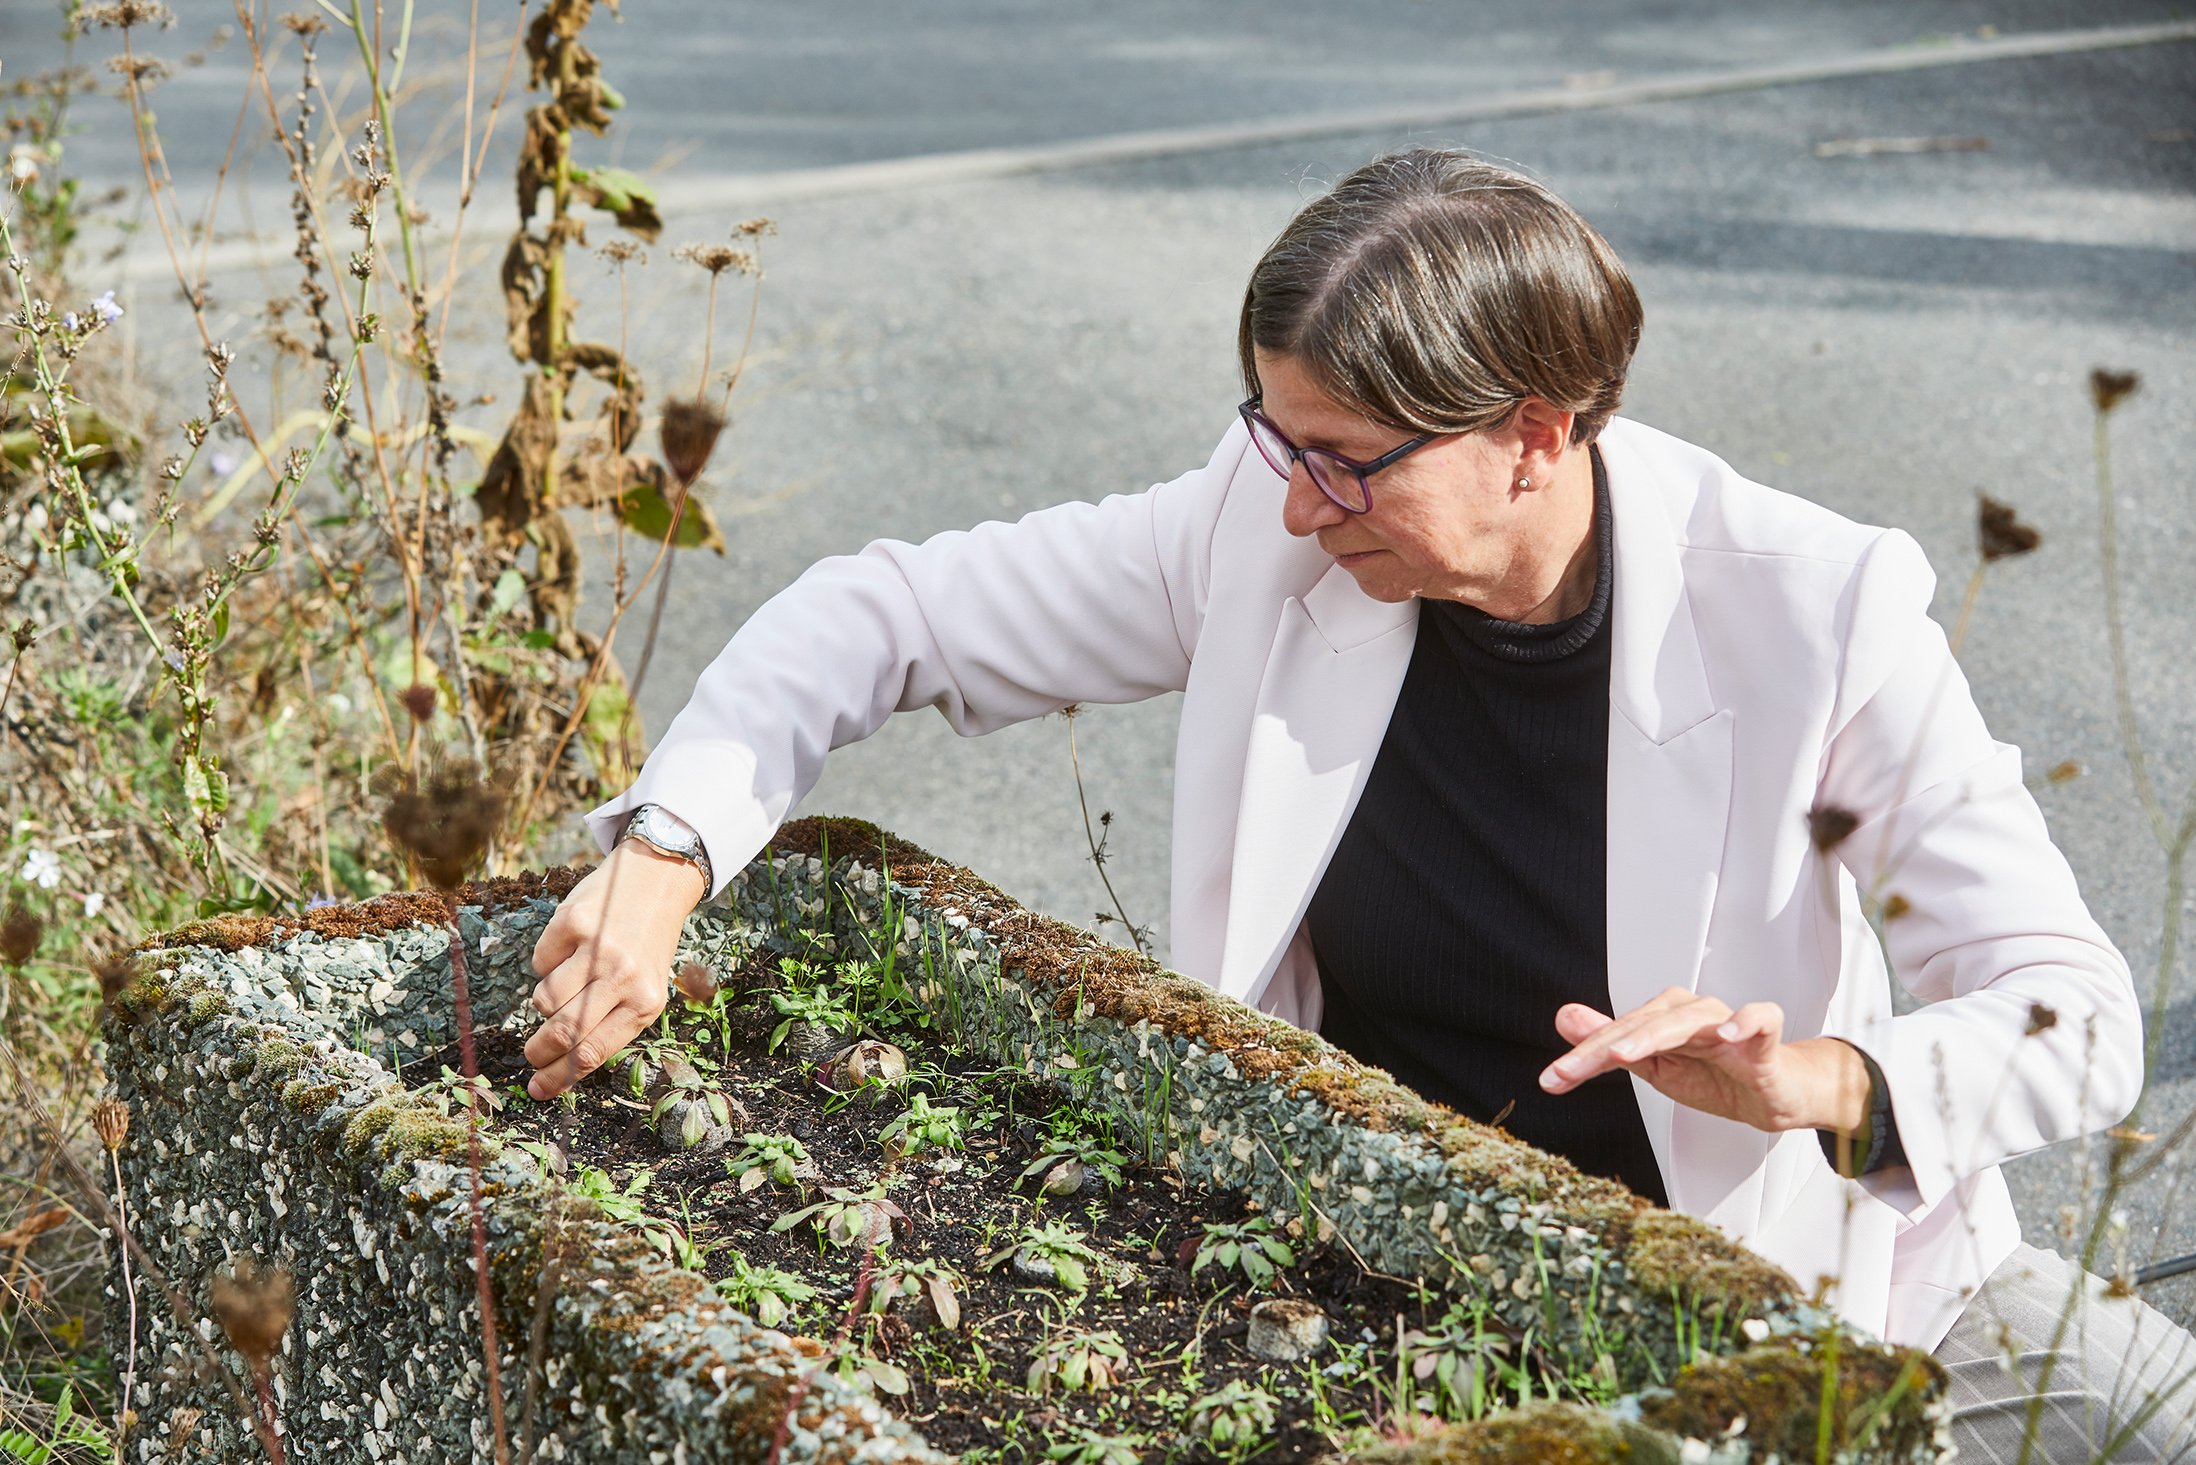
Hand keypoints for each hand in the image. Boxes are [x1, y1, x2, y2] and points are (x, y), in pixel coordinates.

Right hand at [524, 841, 704, 1098]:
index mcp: (646, 1003)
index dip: (558, 1077)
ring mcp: (598, 949)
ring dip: (546, 1000)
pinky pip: (540, 961)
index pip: (592, 1053)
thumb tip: (564, 1067)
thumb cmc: (646, 945)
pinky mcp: (574, 922)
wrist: (657, 881)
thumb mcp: (647, 988)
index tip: (537, 1089)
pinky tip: (571, 947)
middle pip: (564, 1031)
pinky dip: (547, 961)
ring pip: (544, 998)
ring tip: (567, 983)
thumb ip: (612, 1023)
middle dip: (539, 1051)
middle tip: (531, 1054)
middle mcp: (624, 978)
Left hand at [1537, 987, 1866, 1134]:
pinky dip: (1744, 1022)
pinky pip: (1760, 1018)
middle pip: (1644, 1024)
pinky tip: (1725, 1034)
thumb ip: (1610, 1045)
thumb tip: (1564, 1018)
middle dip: (1606, 1046)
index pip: (1616, 1035)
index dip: (1582, 1056)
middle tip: (1575, 1067)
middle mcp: (1689, 1013)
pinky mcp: (1764, 1037)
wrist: (1770, 1095)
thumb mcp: (1655, 1067)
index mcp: (1661, 1020)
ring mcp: (1726, 1022)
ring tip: (1627, 1052)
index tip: (1552, 1080)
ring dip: (1657, 1032)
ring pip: (1690, 1017)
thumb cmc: (1714, 1075)